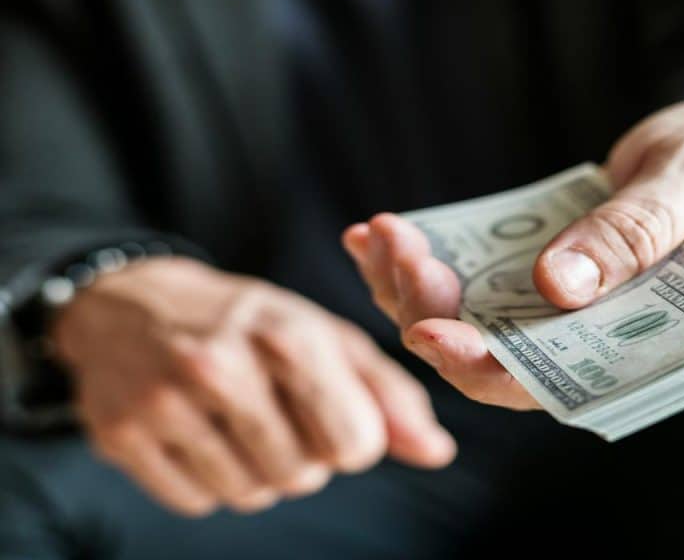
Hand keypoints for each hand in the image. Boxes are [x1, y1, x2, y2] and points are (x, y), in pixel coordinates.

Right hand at [54, 258, 454, 516]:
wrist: (129, 304)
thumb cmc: (247, 322)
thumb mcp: (323, 335)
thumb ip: (387, 394)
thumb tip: (438, 452)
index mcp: (287, 333)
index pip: (355, 443)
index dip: (353, 438)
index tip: (332, 414)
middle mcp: (222, 364)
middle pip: (304, 474)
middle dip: (304, 454)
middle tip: (277, 411)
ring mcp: (164, 401)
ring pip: (252, 493)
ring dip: (259, 471)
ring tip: (240, 422)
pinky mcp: (122, 435)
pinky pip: (198, 502)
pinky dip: (209, 481)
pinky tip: (200, 434)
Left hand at [343, 99, 683, 408]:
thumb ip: (639, 230)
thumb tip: (558, 287)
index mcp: (655, 342)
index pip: (564, 384)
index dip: (492, 372)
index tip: (431, 335)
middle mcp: (598, 340)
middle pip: (500, 359)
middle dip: (435, 315)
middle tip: (401, 251)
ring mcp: (562, 309)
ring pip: (473, 322)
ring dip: (413, 287)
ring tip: (379, 234)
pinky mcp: (537, 273)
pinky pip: (472, 279)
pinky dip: (419, 261)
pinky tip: (374, 234)